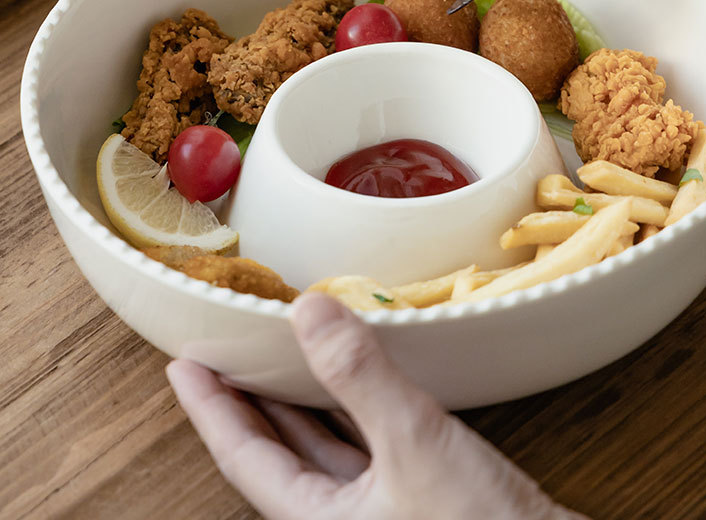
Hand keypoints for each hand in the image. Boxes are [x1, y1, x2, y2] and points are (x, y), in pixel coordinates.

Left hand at [167, 292, 589, 519]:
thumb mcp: (412, 444)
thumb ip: (359, 376)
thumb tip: (308, 312)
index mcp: (318, 518)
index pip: (242, 455)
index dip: (210, 407)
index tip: (184, 365)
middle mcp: (340, 515)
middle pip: (274, 450)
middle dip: (247, 400)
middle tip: (224, 354)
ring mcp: (378, 505)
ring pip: (319, 445)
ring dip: (297, 401)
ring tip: (277, 358)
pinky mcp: (414, 491)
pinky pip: (362, 440)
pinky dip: (350, 407)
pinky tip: (353, 380)